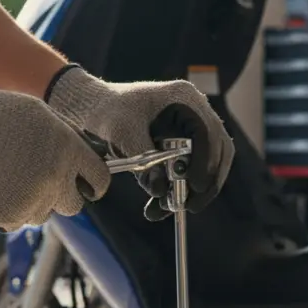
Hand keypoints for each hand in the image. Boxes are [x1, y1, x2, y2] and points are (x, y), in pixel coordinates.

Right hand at [0, 67, 110, 229]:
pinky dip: (7, 210)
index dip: (93, 182)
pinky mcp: (5, 219)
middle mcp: (55, 180)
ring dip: (33, 202)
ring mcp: (30, 202)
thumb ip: (65, 139)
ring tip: (8, 177)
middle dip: (62, 195)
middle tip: (42, 181)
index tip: (87, 185)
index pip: (99, 179)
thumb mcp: (37, 114)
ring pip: (43, 213)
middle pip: (73, 204)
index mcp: (68, 151)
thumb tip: (82, 158)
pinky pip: (16, 221)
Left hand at [45, 65, 233, 219]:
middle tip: (191, 206)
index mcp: (184, 98)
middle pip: (218, 149)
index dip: (206, 162)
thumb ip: (144, 162)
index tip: (195, 186)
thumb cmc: (104, 111)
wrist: (90, 107)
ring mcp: (191, 125)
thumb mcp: (122, 134)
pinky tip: (161, 203)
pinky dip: (180, 187)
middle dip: (207, 181)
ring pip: (209, 162)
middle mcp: (194, 109)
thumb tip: (161, 192)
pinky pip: (191, 167)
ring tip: (169, 209)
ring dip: (194, 189)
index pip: (209, 133)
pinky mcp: (182, 141)